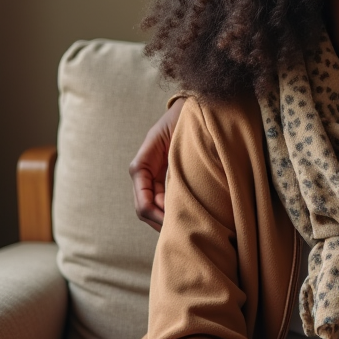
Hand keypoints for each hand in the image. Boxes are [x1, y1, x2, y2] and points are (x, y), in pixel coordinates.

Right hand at [129, 99, 183, 230]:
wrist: (196, 106)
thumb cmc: (186, 118)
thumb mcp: (179, 137)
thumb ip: (174, 163)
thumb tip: (174, 194)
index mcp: (142, 165)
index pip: (144, 202)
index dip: (158, 217)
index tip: (178, 223)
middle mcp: (144, 174)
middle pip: (148, 211)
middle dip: (165, 223)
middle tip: (188, 232)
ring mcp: (154, 178)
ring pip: (157, 210)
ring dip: (171, 219)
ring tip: (192, 227)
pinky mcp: (166, 179)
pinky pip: (167, 202)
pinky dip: (177, 211)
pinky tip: (193, 216)